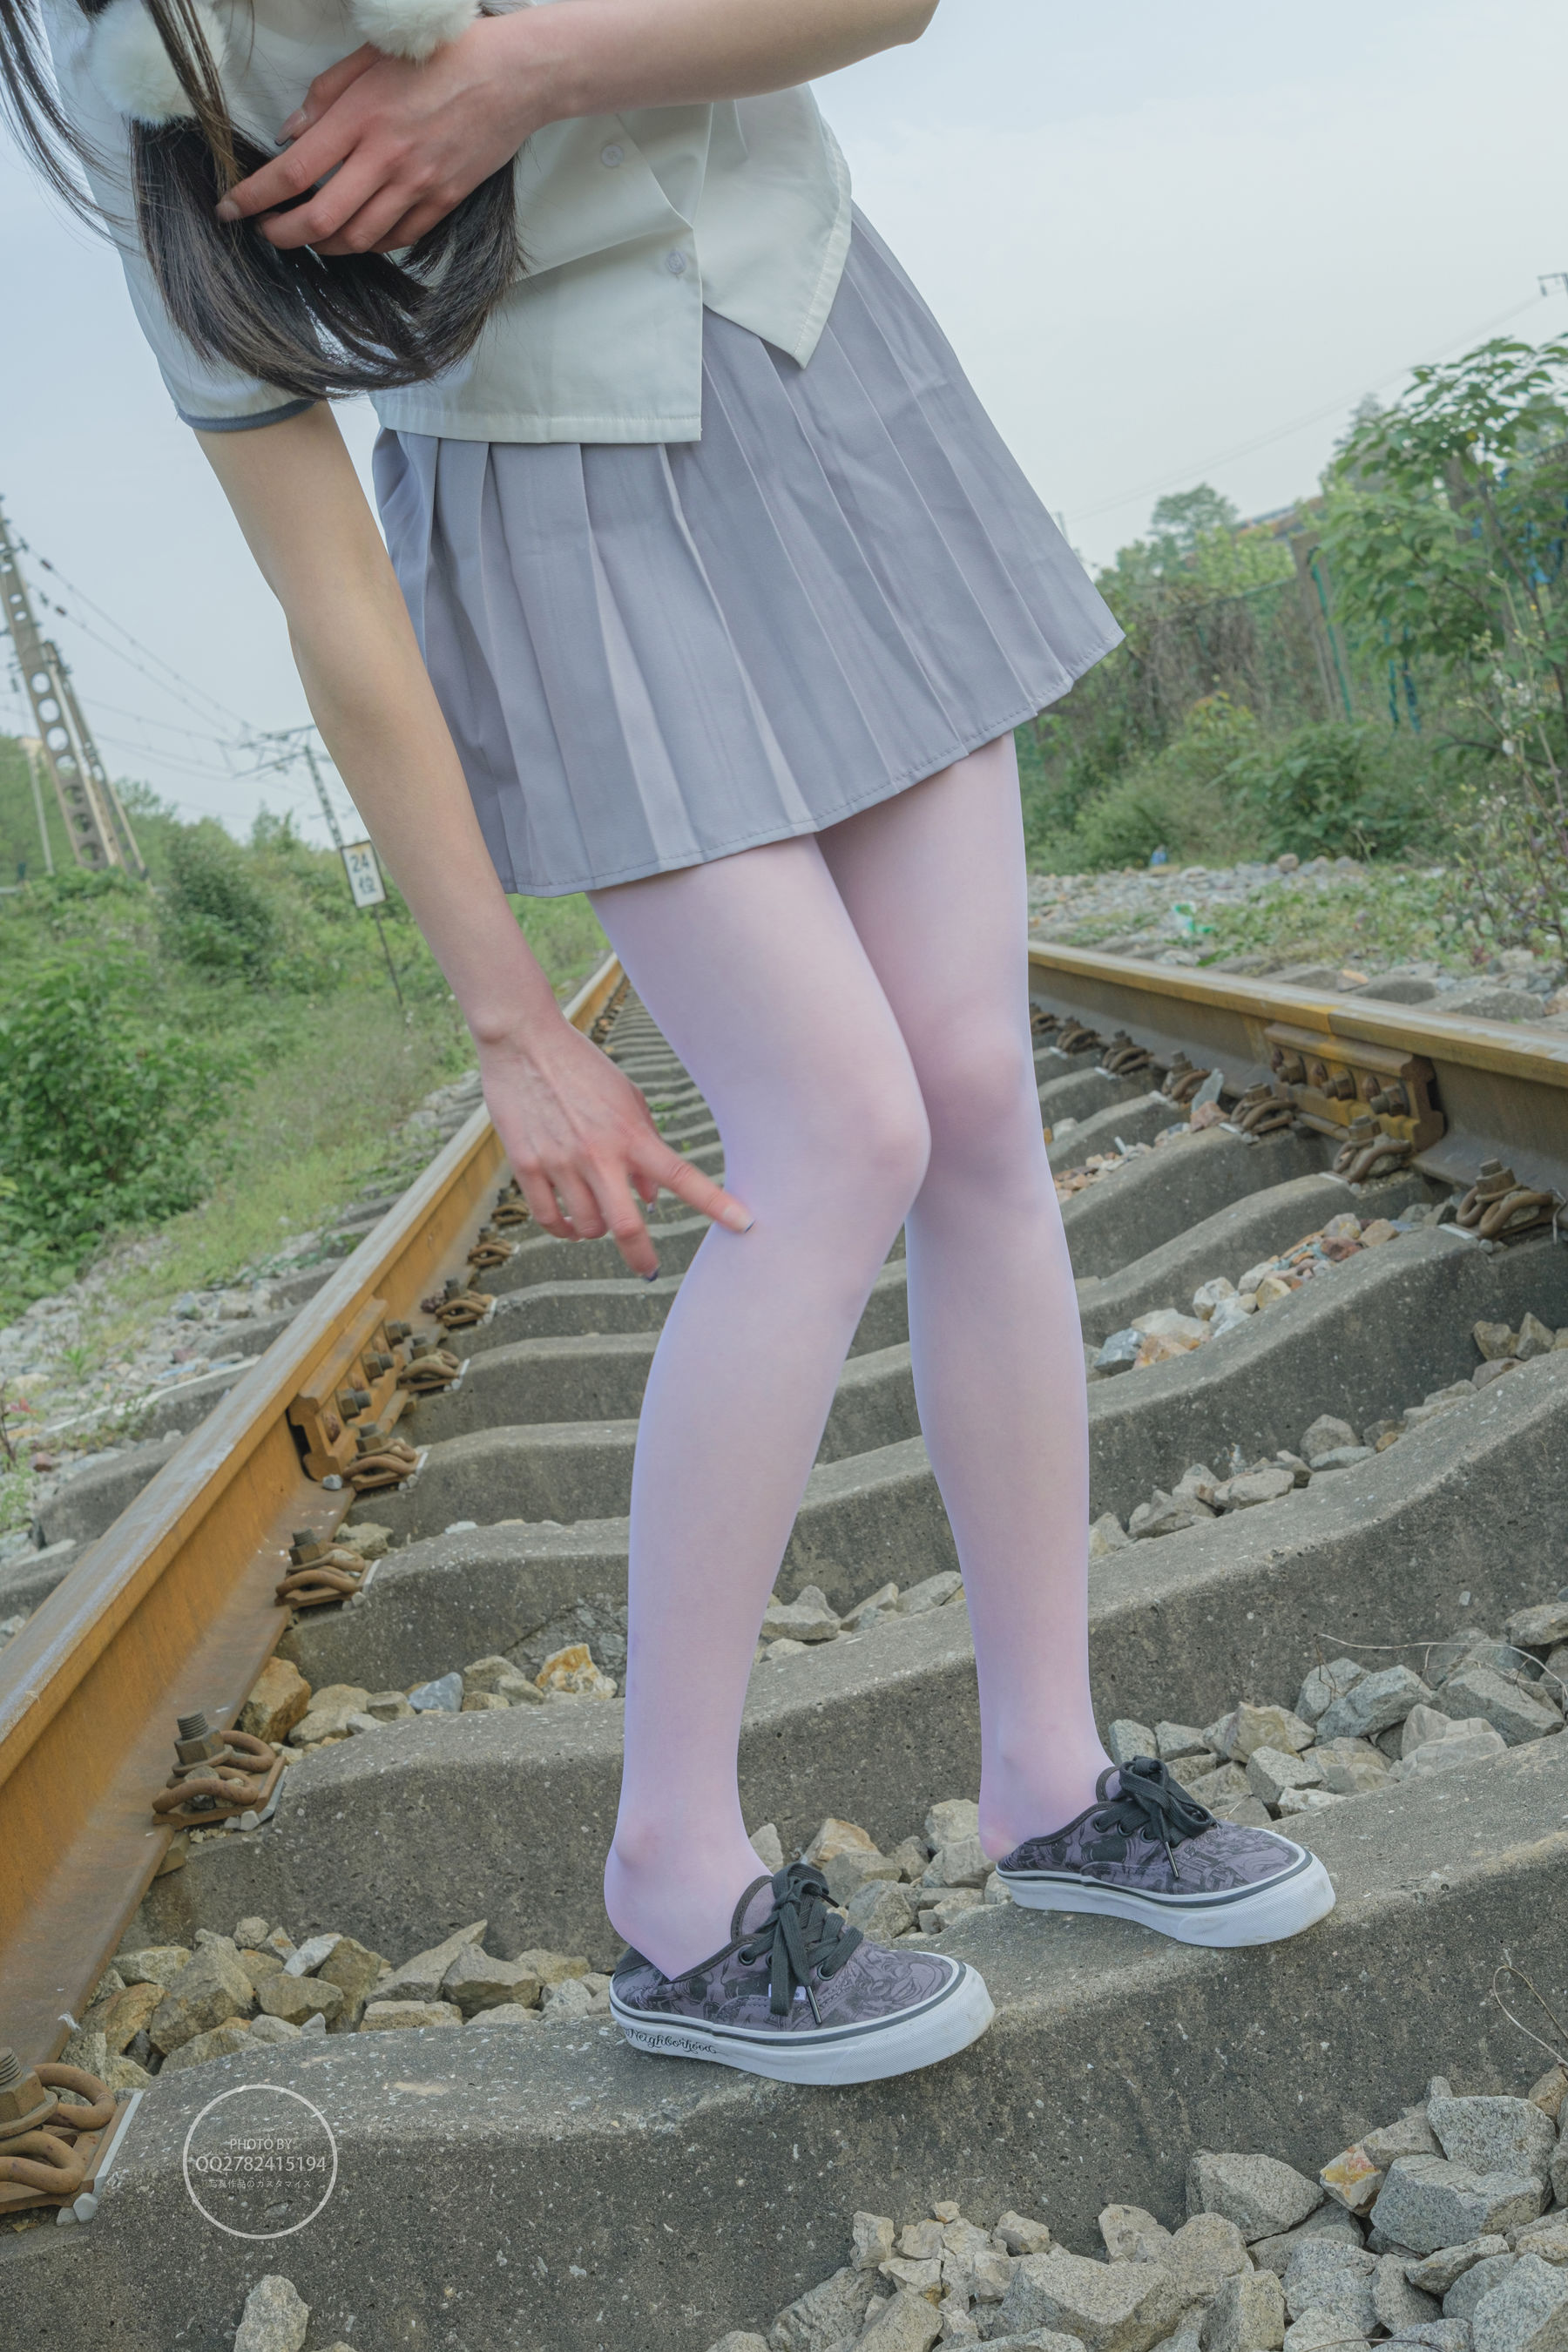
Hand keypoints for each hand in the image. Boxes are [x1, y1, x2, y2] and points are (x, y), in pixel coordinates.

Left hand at [215, 15, 547, 254]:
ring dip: (323, 245)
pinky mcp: (443, 200)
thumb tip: (289, 136)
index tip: (230, 208)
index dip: (254, 197)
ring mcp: (418, 185)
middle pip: (320, 218)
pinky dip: (367, 243)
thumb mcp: (372, 57)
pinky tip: (353, 234)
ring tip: (306, 235)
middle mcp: (386, 158)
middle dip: (282, 235)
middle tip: (265, 233)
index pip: (294, 170)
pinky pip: (396, 238)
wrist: (515, 76)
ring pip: (357, 238)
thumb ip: (325, 96)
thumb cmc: (443, 56)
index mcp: (361, 117)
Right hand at [479, 1021, 748, 1276]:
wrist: (523, 1042)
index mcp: (631, 1134)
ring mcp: (560, 1163)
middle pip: (626, 1226)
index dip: (715, 1204)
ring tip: (597, 1219)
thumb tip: (650, 1198)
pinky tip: (569, 1225)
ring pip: (587, 1227)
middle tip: (649, 1269)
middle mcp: (599, 1154)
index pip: (682, 1176)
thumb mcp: (627, 1099)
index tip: (744, 1225)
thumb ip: (644, 1147)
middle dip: (642, 1257)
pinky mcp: (527, 1166)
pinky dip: (563, 1229)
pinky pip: (549, 1218)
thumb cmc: (582, 1067)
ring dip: (597, 1231)